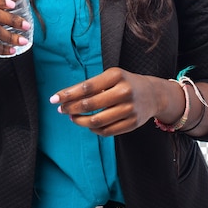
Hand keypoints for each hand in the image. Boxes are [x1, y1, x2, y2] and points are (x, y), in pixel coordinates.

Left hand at [50, 67, 178, 136]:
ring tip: (72, 117)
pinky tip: (88, 125)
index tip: (53, 99)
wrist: (153, 94)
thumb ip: (91, 86)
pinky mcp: (132, 123)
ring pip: (96, 121)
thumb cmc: (125, 83)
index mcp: (116, 76)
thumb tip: (65, 98)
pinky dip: (93, 129)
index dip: (67, 94)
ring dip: (79, 121)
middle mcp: (124, 91)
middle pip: (90, 104)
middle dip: (71, 108)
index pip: (86, 87)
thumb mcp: (111, 77)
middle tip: (61, 110)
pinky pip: (106, 131)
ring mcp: (129, 109)